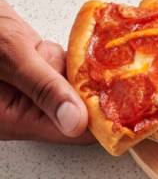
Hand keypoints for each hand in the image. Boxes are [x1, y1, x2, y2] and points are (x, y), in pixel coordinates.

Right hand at [0, 0, 93, 143]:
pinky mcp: (27, 75)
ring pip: (71, 85)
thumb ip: (44, 87)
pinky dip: (56, 56)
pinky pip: (57, 71)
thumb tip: (76, 122)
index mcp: (12, 121)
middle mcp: (19, 113)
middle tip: (56, 58)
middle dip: (77, 80)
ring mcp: (24, 93)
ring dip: (65, 63)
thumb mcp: (10, 54)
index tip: (125, 93)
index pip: (75, 133)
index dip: (103, 116)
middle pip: (79, 107)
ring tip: (34, 48)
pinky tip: (35, 45)